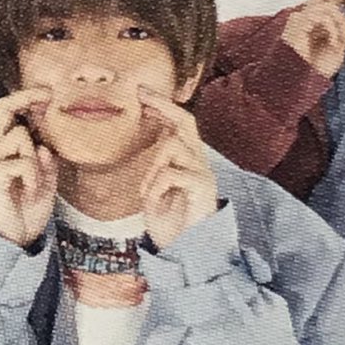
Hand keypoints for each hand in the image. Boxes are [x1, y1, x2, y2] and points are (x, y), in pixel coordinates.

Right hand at [0, 87, 57, 246]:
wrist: (12, 240)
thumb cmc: (26, 211)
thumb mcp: (44, 180)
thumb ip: (46, 160)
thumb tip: (45, 146)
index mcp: (2, 149)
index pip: (7, 112)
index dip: (26, 98)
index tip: (48, 93)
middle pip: (2, 108)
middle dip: (26, 98)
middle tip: (48, 97)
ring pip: (20, 136)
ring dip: (36, 158)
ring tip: (35, 182)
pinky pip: (22, 162)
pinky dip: (33, 177)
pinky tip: (30, 192)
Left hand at [136, 92, 217, 248]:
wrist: (188, 252)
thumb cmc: (171, 224)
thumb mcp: (155, 190)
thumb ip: (154, 167)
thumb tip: (144, 145)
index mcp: (189, 161)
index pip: (180, 123)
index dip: (163, 105)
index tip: (142, 92)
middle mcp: (200, 162)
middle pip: (185, 121)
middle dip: (163, 105)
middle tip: (141, 95)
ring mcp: (203, 173)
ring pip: (172, 145)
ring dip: (151, 165)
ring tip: (145, 190)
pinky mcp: (202, 187)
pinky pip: (171, 173)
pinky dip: (155, 184)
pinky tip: (150, 200)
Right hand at [281, 0, 344, 77]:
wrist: (301, 82)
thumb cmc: (316, 69)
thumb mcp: (336, 48)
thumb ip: (339, 30)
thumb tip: (343, 14)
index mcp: (314, 24)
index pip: (327, 1)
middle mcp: (304, 18)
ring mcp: (299, 19)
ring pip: (328, 8)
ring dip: (341, 25)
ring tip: (343, 42)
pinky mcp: (298, 24)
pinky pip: (323, 17)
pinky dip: (333, 30)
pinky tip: (335, 43)